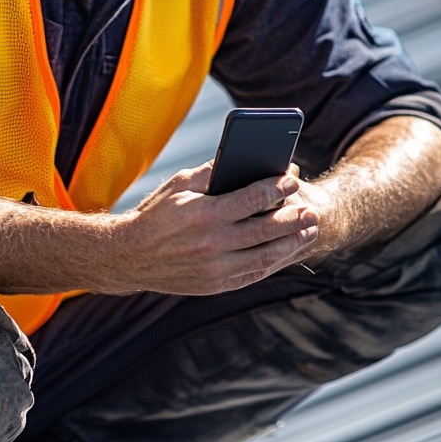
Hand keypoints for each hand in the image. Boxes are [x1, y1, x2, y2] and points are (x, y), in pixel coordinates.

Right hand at [110, 160, 318, 296]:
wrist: (129, 257)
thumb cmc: (155, 215)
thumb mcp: (178, 185)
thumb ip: (212, 171)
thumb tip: (242, 156)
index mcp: (204, 214)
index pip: (253, 198)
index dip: (277, 188)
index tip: (292, 180)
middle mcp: (212, 243)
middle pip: (266, 228)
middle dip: (293, 218)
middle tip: (311, 211)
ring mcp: (215, 268)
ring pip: (265, 255)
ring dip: (290, 243)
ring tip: (307, 231)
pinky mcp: (215, 285)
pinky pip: (252, 274)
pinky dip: (271, 263)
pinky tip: (283, 252)